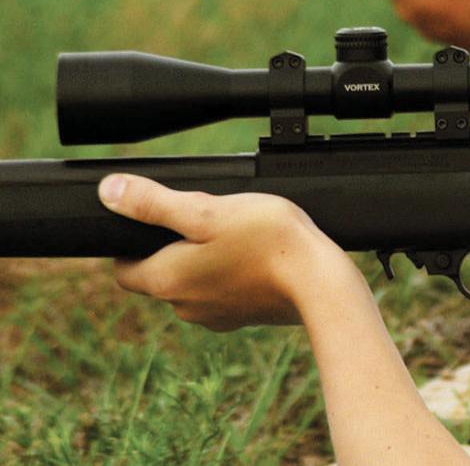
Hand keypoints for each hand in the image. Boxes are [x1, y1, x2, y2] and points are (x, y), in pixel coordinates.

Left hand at [98, 174, 353, 330]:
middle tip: (204, 219)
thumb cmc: (269, 241)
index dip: (131, 243)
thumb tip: (108, 191)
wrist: (321, 283)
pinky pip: (223, 295)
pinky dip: (230, 276)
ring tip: (235, 235)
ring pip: (193, 285)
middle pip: (160, 275)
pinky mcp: (244, 318)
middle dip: (171, 248)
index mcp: (166, 280)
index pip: (123, 269)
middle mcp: (184, 306)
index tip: (156, 220)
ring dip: (202, 263)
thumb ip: (154, 203)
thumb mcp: (208, 210)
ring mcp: (216, 317)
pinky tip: (256, 256)